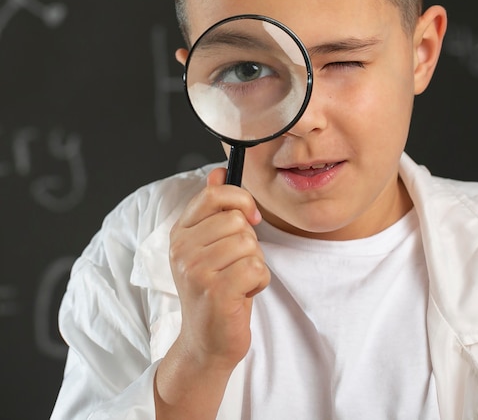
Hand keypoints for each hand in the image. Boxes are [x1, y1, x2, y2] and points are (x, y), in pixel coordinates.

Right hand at [168, 167, 269, 372]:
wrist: (207, 341)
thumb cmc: (215, 289)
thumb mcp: (209, 245)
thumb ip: (214, 209)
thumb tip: (218, 172)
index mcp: (180, 233)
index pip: (214, 195)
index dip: (241, 201)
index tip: (250, 218)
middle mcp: (182, 250)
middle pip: (237, 221)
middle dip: (248, 243)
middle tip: (234, 265)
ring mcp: (196, 271)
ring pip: (249, 244)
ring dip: (254, 264)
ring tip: (237, 281)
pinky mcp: (215, 292)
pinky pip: (256, 268)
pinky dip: (259, 282)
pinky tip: (243, 294)